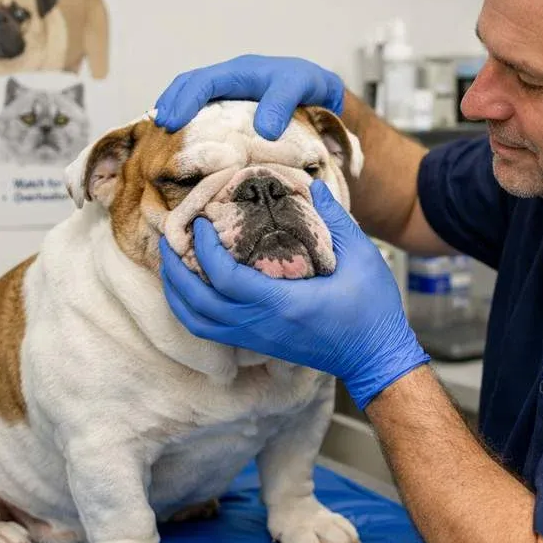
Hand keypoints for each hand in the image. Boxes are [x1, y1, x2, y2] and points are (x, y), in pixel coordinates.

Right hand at [153, 55, 344, 139]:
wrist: (320, 88)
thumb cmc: (307, 85)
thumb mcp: (298, 89)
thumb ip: (282, 105)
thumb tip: (265, 130)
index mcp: (239, 71)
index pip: (203, 82)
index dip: (184, 101)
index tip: (171, 123)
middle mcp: (229, 78)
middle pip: (188, 85)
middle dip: (170, 104)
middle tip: (156, 130)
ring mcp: (229, 91)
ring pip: (192, 95)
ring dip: (174, 110)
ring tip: (160, 134)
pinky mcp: (232, 105)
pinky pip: (204, 107)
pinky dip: (189, 118)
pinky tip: (184, 137)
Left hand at [159, 181, 429, 408]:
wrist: (374, 357)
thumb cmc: (372, 308)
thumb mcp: (362, 256)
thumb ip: (334, 219)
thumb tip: (312, 186)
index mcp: (282, 303)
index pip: (224, 279)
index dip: (205, 249)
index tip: (201, 222)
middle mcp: (260, 325)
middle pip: (197, 303)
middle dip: (175, 270)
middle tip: (168, 237)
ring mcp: (256, 338)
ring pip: (197, 322)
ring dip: (177, 292)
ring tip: (171, 262)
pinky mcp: (257, 344)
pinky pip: (209, 330)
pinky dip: (191, 308)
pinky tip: (192, 287)